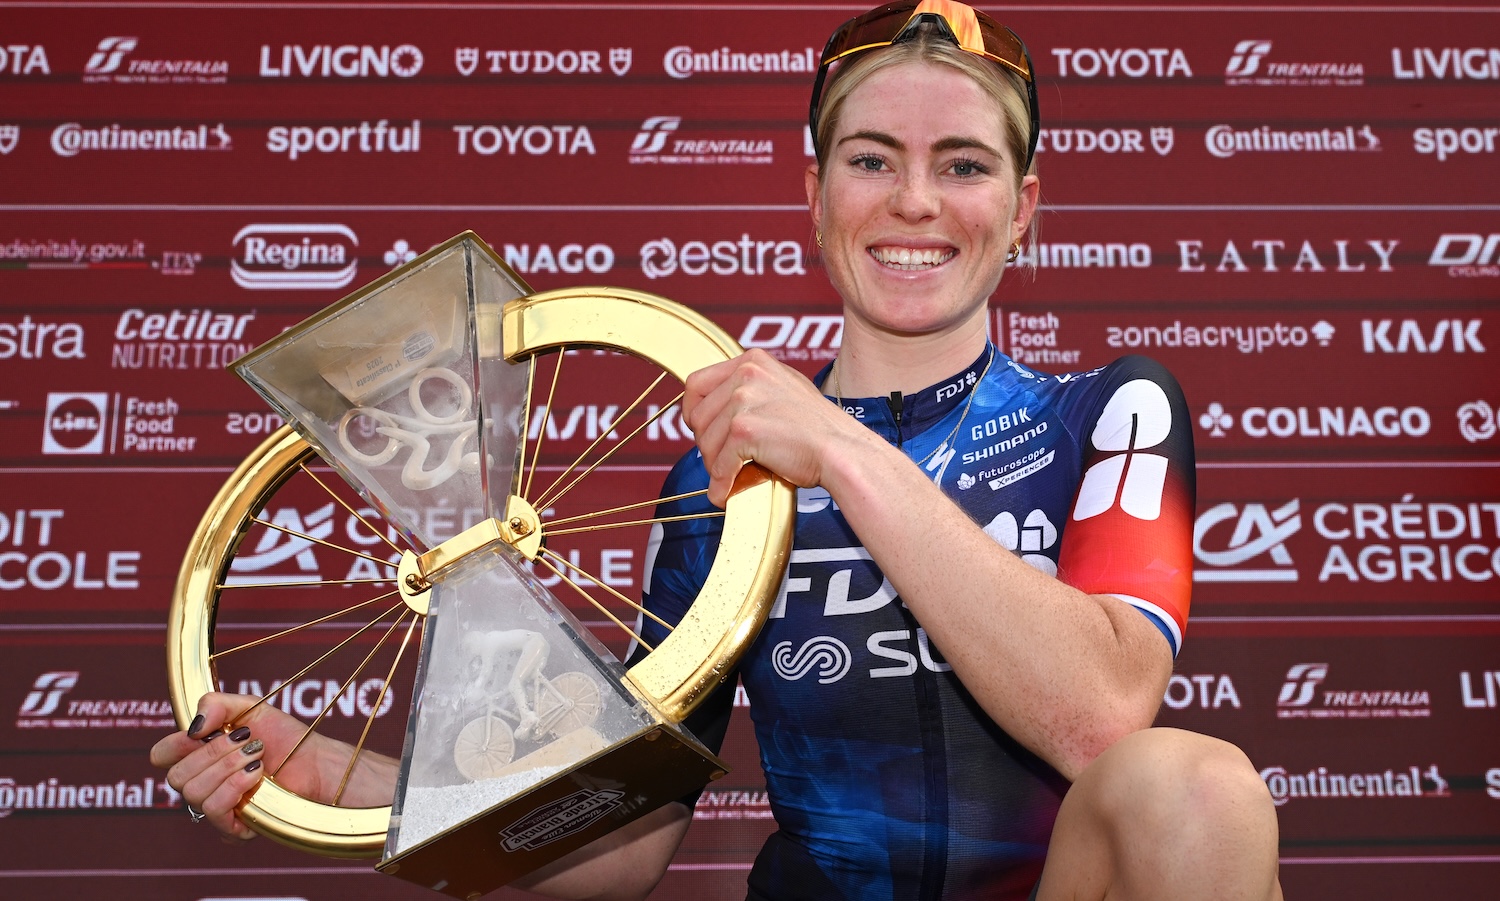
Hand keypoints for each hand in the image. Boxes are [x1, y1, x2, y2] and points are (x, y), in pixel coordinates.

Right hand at [150, 692, 379, 840]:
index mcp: (198, 756)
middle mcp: (202, 783)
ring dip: (228, 768)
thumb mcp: (249, 708)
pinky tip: (256, 775)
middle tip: (246, 742)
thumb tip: (192, 728)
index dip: (175, 744)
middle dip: (213, 753)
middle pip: (177, 776)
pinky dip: (234, 788)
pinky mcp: (233, 828)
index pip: (161, 756)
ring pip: (193, 793)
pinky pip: (212, 812)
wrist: (315, 761)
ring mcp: (216, 807)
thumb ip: (216, 705)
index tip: (202, 733)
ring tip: (256, 757)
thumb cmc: (284, 736)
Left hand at [684, 349, 863, 505]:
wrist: (842, 451)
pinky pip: (718, 464)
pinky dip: (721, 483)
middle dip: (706, 444)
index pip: (696, 383)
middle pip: (697, 416)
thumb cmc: (819, 428)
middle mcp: (746, 374)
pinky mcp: (744, 430)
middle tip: (723, 460)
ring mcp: (744, 400)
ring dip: (715, 466)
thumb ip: (752, 390)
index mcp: (753, 361)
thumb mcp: (784, 388)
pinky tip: (727, 492)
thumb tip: (719, 407)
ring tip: (733, 475)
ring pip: (705, 442)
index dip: (694, 412)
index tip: (702, 430)